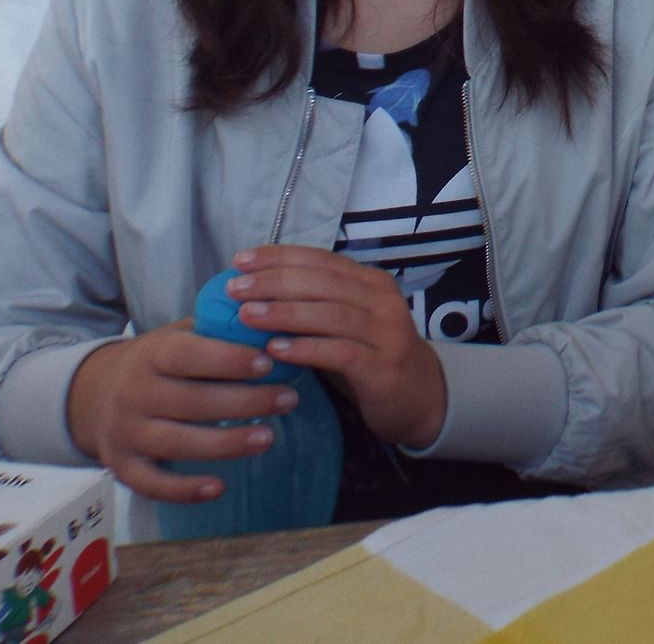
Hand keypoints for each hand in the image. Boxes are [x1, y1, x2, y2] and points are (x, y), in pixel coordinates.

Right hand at [66, 321, 295, 503]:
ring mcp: (126, 432)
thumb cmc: (156, 362)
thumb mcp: (177, 336)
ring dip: (226, 444)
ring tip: (268, 437)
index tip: (268, 363)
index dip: (228, 360)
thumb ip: (216, 328)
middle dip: (245, 402)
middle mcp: (134, 394)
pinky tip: (219, 488)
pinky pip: (151, 483)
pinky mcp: (122, 466)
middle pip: (192, 402)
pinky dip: (183, 490)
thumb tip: (271, 317)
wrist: (90, 395)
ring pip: (177, 443)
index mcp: (151, 355)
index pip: (188, 356)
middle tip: (288, 399)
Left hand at [228, 245, 447, 447]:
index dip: (280, 257)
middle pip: (323, 283)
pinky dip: (306, 348)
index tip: (240, 261)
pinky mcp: (383, 366)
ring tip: (247, 315)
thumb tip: (252, 293)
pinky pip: (341, 352)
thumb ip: (315, 305)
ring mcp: (386, 332)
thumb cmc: (370, 355)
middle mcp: (382, 300)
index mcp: (371, 282)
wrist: (419, 395)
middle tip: (235, 289)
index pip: (321, 260)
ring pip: (331, 314)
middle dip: (275, 282)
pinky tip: (276, 349)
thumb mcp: (348, 322)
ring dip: (285, 312)